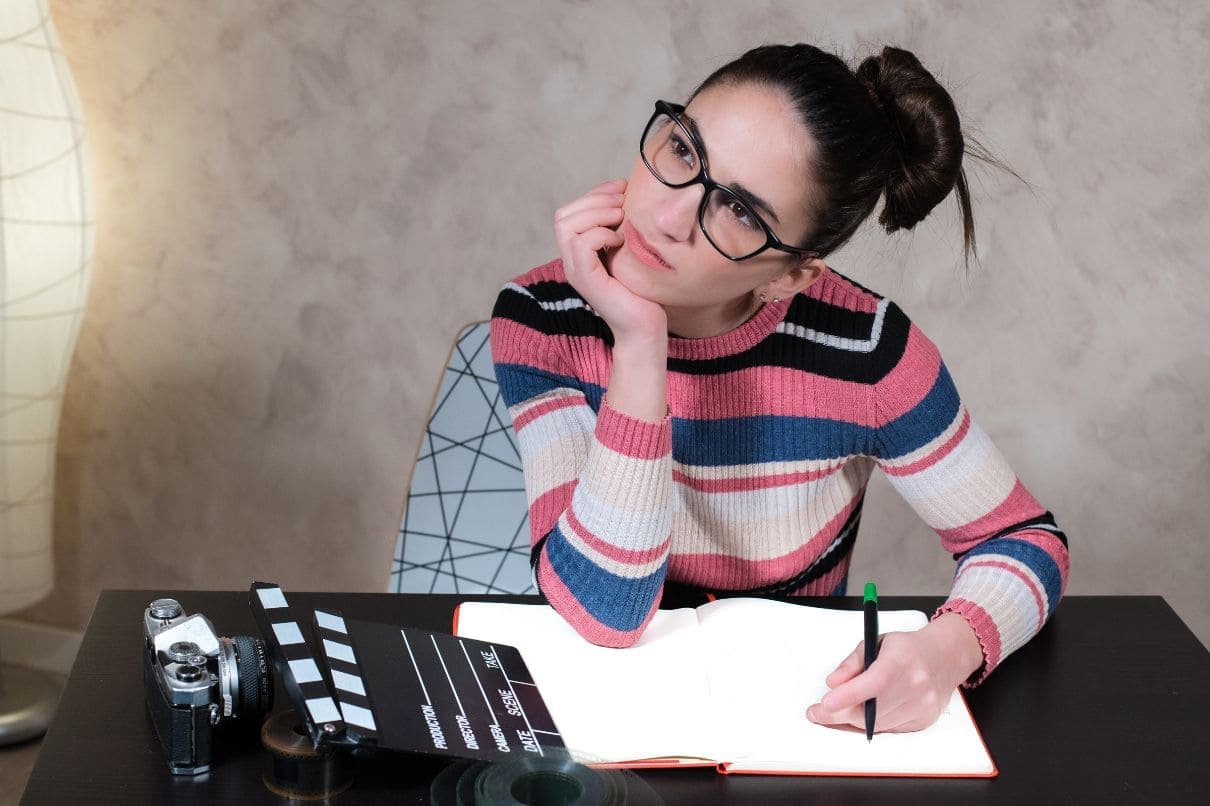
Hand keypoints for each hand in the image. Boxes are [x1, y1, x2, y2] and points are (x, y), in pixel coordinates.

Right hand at [554, 179, 666, 341]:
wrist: (645, 327)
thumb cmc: (643, 291)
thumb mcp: (630, 250)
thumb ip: (621, 228)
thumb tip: (629, 194)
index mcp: (579, 252)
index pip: (570, 211)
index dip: (595, 193)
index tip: (623, 189)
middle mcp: (572, 260)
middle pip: (563, 215)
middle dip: (595, 200)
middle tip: (623, 204)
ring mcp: (576, 270)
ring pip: (566, 225)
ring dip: (597, 214)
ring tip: (621, 221)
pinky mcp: (586, 280)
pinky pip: (581, 243)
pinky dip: (601, 234)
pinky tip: (620, 240)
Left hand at [805, 612, 982, 733]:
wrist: (944, 657)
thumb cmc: (907, 648)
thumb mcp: (875, 642)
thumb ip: (851, 663)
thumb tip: (832, 683)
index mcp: (902, 660)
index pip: (874, 683)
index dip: (848, 696)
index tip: (825, 704)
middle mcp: (916, 685)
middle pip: (872, 710)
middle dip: (839, 714)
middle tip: (817, 712)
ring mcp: (923, 706)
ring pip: (878, 724)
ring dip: (852, 720)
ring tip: (835, 712)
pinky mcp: (925, 720)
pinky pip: (889, 729)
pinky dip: (871, 723)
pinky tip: (861, 713)